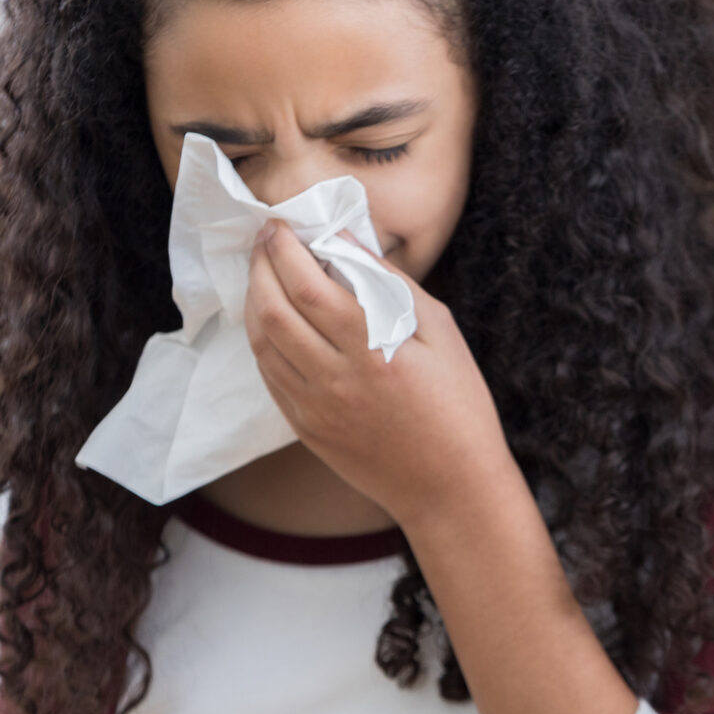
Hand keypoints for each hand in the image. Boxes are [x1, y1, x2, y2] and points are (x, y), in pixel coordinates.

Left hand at [243, 221, 518, 526]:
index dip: (284, 249)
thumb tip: (349, 242)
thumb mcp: (441, 334)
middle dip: (260, 266)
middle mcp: (334, 379)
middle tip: (265, 241)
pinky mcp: (306, 429)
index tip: (279, 225)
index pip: (307, 286)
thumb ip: (392, 285)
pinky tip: (272, 320)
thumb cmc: (459, 406)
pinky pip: (269, 376)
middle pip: (273, 309)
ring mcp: (314, 408)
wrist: (451, 488)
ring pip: (261, 343)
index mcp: (373, 349)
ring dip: (254, 300)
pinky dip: (262, 340)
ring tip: (263, 274)